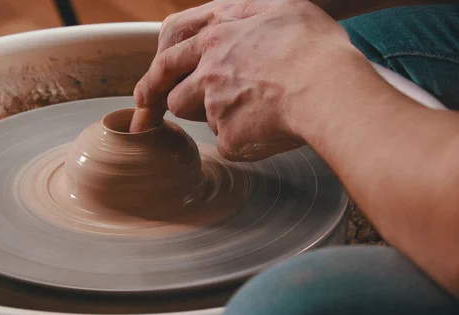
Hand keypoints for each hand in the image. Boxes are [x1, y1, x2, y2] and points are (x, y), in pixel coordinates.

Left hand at [131, 0, 367, 160]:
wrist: (328, 88)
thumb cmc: (313, 46)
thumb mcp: (280, 7)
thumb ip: (245, 13)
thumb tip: (232, 16)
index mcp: (217, 35)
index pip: (170, 52)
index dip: (155, 73)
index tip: (145, 91)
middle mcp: (208, 69)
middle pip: (172, 93)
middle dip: (166, 101)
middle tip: (159, 114)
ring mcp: (215, 104)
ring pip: (197, 117)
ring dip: (213, 116)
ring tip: (251, 109)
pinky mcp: (227, 135)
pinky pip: (228, 142)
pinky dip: (243, 139)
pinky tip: (269, 128)